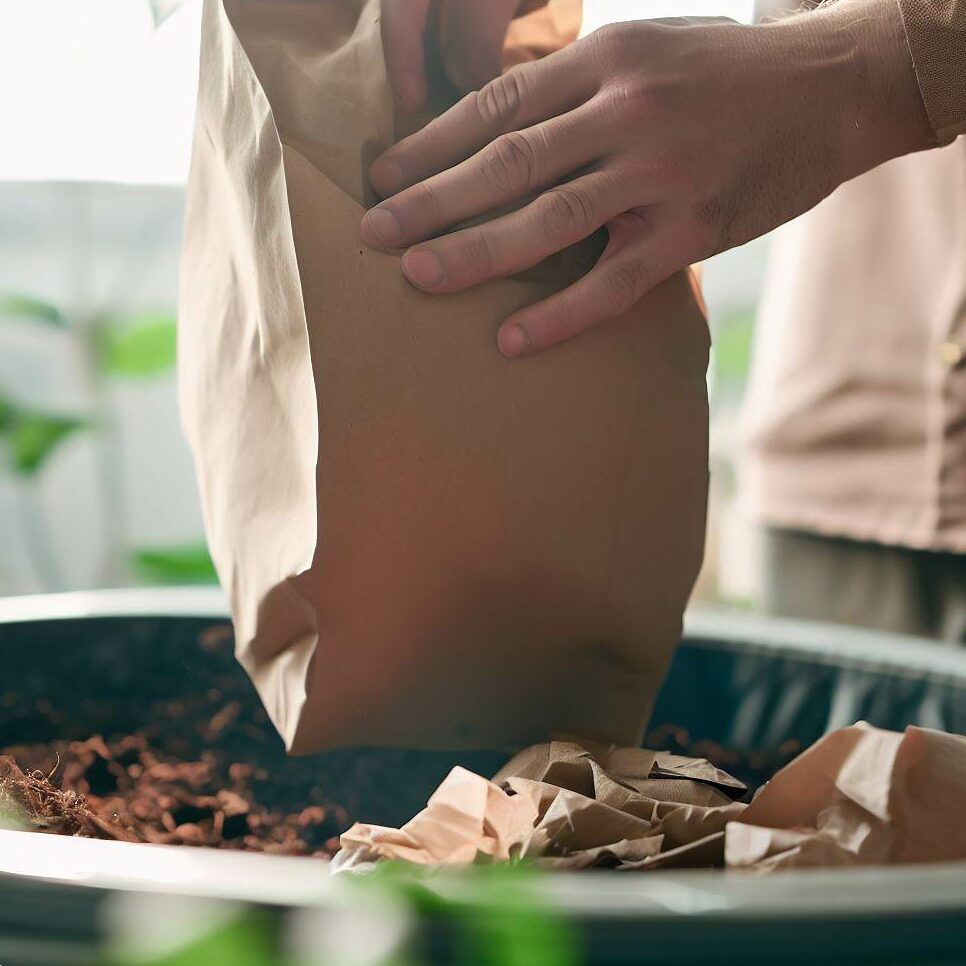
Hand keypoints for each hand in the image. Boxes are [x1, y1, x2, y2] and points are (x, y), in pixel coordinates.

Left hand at [363, 0, 932, 356]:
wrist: (831, 88)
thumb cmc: (725, 75)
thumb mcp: (645, 51)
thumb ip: (576, 90)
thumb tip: (501, 132)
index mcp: (605, 60)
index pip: (497, 105)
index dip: (432, 144)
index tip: (385, 177)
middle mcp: (625, 112)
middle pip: (507, 162)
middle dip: (431, 201)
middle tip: (373, 234)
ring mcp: (659, 173)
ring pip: (549, 220)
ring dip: (474, 252)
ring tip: (416, 278)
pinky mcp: (693, 230)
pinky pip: (613, 281)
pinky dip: (561, 314)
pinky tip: (511, 340)